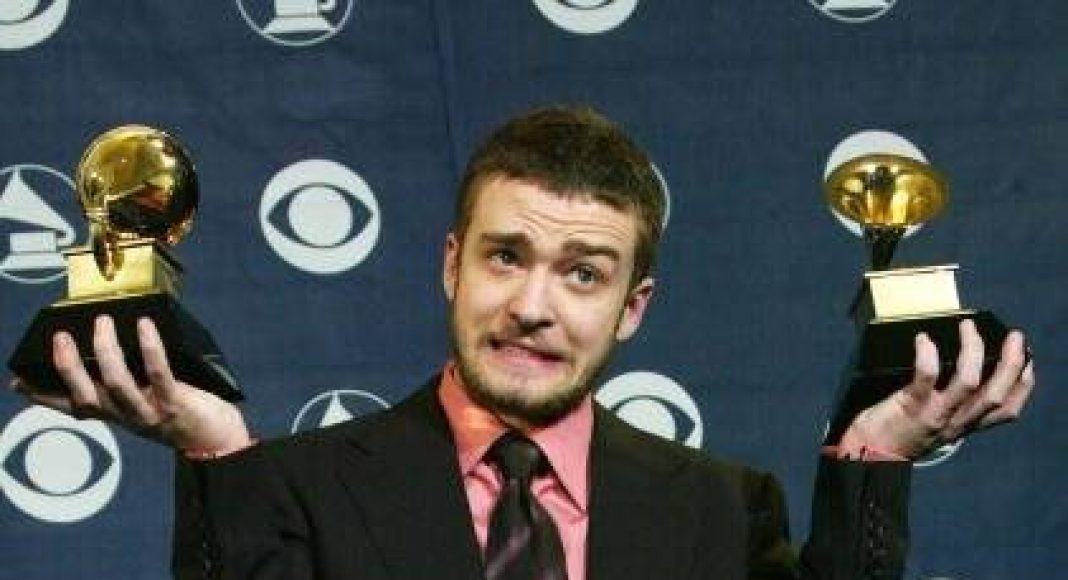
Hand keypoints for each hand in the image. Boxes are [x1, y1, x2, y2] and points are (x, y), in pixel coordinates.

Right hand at [10, 315, 251, 454]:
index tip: (18, 380)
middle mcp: (126, 416)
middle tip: (60, 336)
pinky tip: (145, 327)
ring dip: (107, 351)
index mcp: (116, 414)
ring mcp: (150, 412)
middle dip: (69, 367)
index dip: (43, 396)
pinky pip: (159, 374)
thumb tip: (112, 344)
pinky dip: (150, 349)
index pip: (72, 407)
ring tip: (103, 322)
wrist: (219, 442)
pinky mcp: (176, 404)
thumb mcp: (147, 401)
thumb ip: (128, 381)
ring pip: (117, 384)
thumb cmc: (184, 413)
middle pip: (86, 397)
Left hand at [841, 319, 1034, 458]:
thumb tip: (959, 369)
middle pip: (996, 395)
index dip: (1023, 386)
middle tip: (1015, 337)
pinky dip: (928, 355)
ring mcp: (935, 415)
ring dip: (973, 351)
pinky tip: (923, 340)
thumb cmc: (898, 433)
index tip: (1028, 361)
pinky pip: (926, 377)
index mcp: (965, 425)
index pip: (1006, 410)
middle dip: (1011, 364)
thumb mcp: (935, 423)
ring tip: (968, 328)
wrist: (868, 457)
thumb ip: (950, 404)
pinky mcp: (911, 407)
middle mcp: (956, 423)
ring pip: (969, 383)